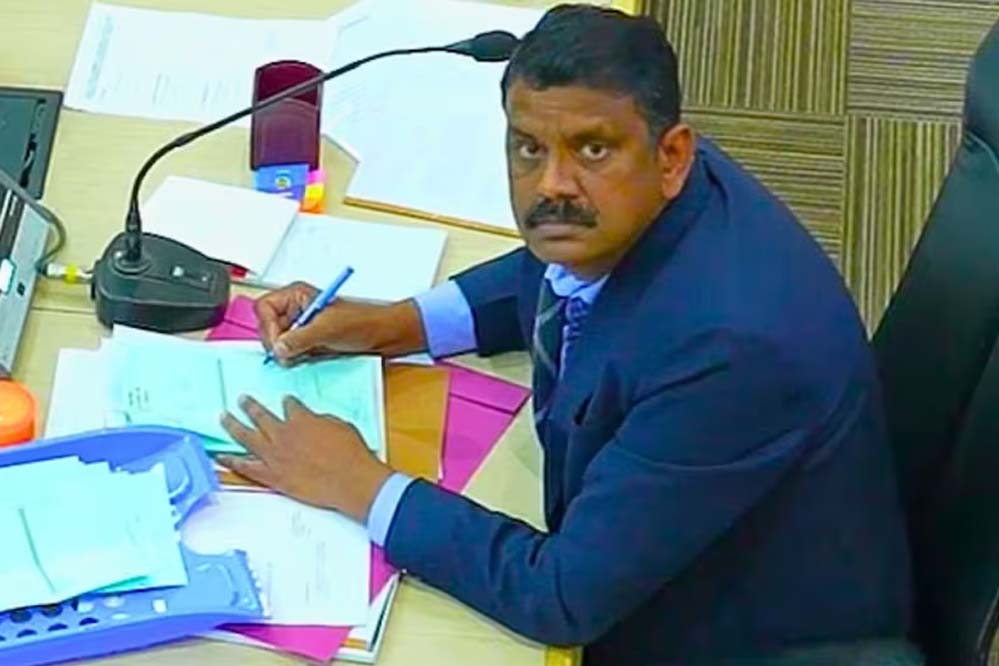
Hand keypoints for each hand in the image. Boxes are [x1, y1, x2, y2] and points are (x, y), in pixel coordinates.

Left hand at [217, 394, 392, 522]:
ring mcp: (274, 455)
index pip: (289, 405)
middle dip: (250, 406)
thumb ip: (321, 421)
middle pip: (260, 415)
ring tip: (223, 417)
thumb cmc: (350, 454)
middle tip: (242, 400)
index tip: (285, 402)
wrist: (350, 480)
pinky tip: (220, 456)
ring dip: (232, 424)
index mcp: (301, 419)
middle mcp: (282, 434)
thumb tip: (313, 421)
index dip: (287, 403)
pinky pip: (245, 466)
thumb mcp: (340, 426)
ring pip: (246, 436)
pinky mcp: (271, 476)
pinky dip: (230, 461)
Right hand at [254, 282, 427, 364]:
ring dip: (285, 352)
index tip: (279, 342)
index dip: (268, 326)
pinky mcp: (306, 341)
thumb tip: (279, 347)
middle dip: (276, 342)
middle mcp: (295, 308)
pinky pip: (289, 351)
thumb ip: (300, 338)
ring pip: (276, 342)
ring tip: (302, 354)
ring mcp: (300, 325)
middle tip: (288, 354)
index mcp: (297, 295)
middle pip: (267, 327)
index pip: (265, 307)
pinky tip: (306, 357)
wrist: (382, 335)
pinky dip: (293, 357)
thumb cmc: (362, 322)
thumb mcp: (328, 329)